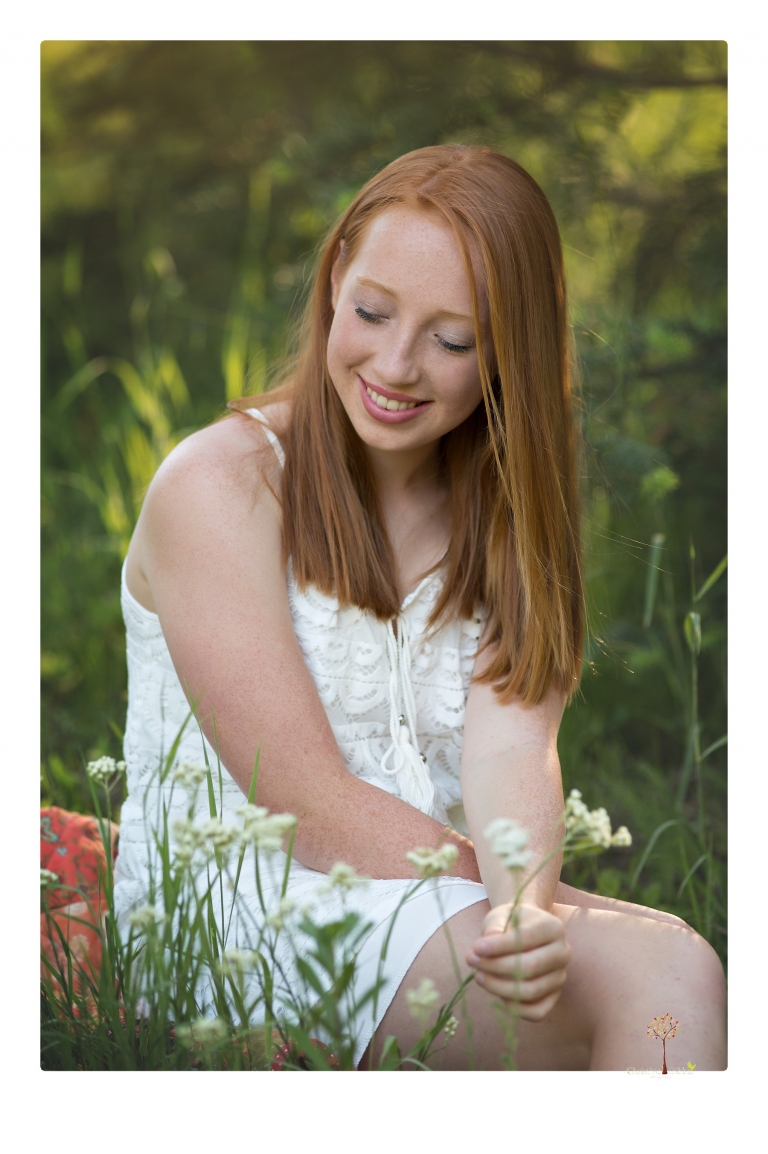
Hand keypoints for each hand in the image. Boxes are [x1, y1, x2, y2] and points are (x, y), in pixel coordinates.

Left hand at [465, 902, 570, 1021]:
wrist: (525, 929)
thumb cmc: (511, 922)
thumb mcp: (501, 915)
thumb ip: (494, 928)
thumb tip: (484, 946)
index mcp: (553, 927)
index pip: (526, 939)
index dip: (498, 946)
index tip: (476, 948)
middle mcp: (563, 952)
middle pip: (529, 967)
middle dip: (495, 967)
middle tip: (471, 960)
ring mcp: (560, 976)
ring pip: (531, 991)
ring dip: (499, 987)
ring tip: (479, 976)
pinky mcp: (554, 996)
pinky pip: (537, 1012)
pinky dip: (515, 1007)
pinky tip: (497, 993)